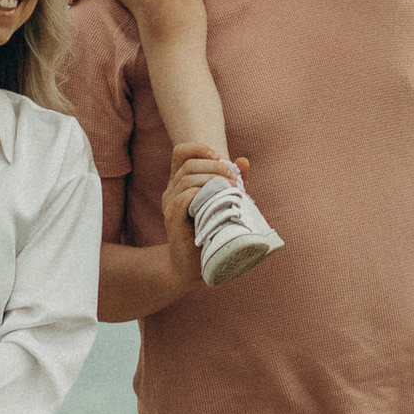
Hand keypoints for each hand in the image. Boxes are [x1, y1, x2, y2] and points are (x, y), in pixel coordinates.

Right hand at [160, 149, 246, 299]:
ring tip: (231, 189)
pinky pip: (183, 198)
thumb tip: (244, 160)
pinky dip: (201, 194)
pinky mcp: (172, 219)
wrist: (191, 266)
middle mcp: (170, 191)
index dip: (198, 148)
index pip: (180, 152)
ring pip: (187, 179)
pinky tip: (215, 200)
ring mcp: (169, 205)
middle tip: (235, 179)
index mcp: (179, 183)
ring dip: (212, 179)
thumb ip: (233, 181)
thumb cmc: (210, 232)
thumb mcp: (223, 202)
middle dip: (215, 167)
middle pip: (188, 164)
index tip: (219, 157)